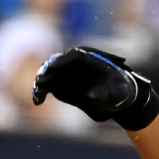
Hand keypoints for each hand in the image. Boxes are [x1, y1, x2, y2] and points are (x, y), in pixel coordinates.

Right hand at [32, 47, 158, 129]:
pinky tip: (38, 102)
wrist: (117, 97)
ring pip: (48, 76)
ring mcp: (64, 73)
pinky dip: (41, 92)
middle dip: (47, 73)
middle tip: (41, 84)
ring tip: (38, 96)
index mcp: (87, 58)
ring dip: (41, 84)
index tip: (51, 70)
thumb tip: (90, 96)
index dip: (60, 63)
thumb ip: (106, 93)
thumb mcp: (118, 92)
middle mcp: (72, 63)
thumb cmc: (121, 90)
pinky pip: (46, 86)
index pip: (70, 57)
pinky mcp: (59, 84)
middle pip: (55, 64)